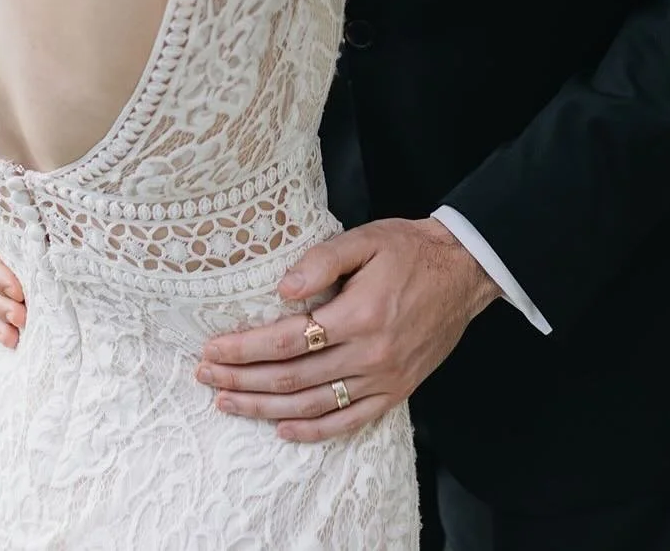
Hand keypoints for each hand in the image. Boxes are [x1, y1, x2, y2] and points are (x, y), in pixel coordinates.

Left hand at [195, 218, 498, 442]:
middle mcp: (370, 354)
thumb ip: (323, 260)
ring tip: (229, 403)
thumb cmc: (410, 250)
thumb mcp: (366, 239)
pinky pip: (349, 421)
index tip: (212, 350)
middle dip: (242, 380)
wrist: (463, 272)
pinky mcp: (396, 392)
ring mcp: (384, 379)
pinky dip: (314, 430)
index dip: (245, 348)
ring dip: (265, 408)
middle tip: (206, 377)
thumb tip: (283, 289)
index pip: (287, 340)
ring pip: (313, 405)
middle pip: (292, 378)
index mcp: (359, 315)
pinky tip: (283, 429)